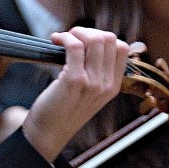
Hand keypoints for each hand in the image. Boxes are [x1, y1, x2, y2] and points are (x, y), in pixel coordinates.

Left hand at [20, 28, 137, 163]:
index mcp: (113, 86)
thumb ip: (98, 74)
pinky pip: (75, 47)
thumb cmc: (62, 113)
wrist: (45, 136)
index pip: (122, 48)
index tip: (87, 40)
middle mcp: (106, 84)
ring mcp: (92, 82)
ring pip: (95, 39)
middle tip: (73, 37)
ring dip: (77, 32)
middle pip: (109, 39)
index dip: (104, 37)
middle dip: (89, 31)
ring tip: (63, 38)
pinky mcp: (74, 81)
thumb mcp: (91, 96)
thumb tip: (92, 43)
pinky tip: (56, 40)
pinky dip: (66, 38)